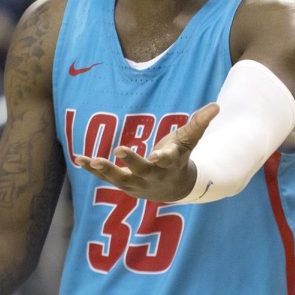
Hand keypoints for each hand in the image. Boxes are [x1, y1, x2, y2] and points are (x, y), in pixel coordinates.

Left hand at [74, 103, 218, 202]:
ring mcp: (137, 182)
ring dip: (104, 169)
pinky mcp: (124, 184)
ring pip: (119, 177)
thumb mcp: (189, 140)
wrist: (174, 189)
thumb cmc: (180, 157)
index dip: (163, 157)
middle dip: (131, 161)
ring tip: (90, 160)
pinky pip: (105, 177)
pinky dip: (92, 169)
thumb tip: (216, 106)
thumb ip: (199, 123)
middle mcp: (153, 175)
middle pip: (142, 169)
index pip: (168, 160)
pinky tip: (79, 159)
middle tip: (118, 150)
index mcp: (171, 163)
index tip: (157, 154)